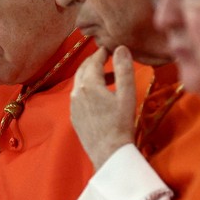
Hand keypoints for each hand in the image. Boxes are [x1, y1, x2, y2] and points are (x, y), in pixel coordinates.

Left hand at [70, 46, 136, 168]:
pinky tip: (100, 96)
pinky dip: (88, 89)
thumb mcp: (126, 94)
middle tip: (106, 57)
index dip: (102, 52)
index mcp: (88, 84)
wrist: (108, 153)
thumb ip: (124, 69)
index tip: (110, 47)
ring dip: (92, 75)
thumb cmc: (120, 124)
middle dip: (94, 61)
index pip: (94, 60)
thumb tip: (121, 48)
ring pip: (79, 83)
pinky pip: (78, 96)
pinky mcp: (74, 117)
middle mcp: (76, 92)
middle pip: (83, 70)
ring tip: (109, 77)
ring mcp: (73, 106)